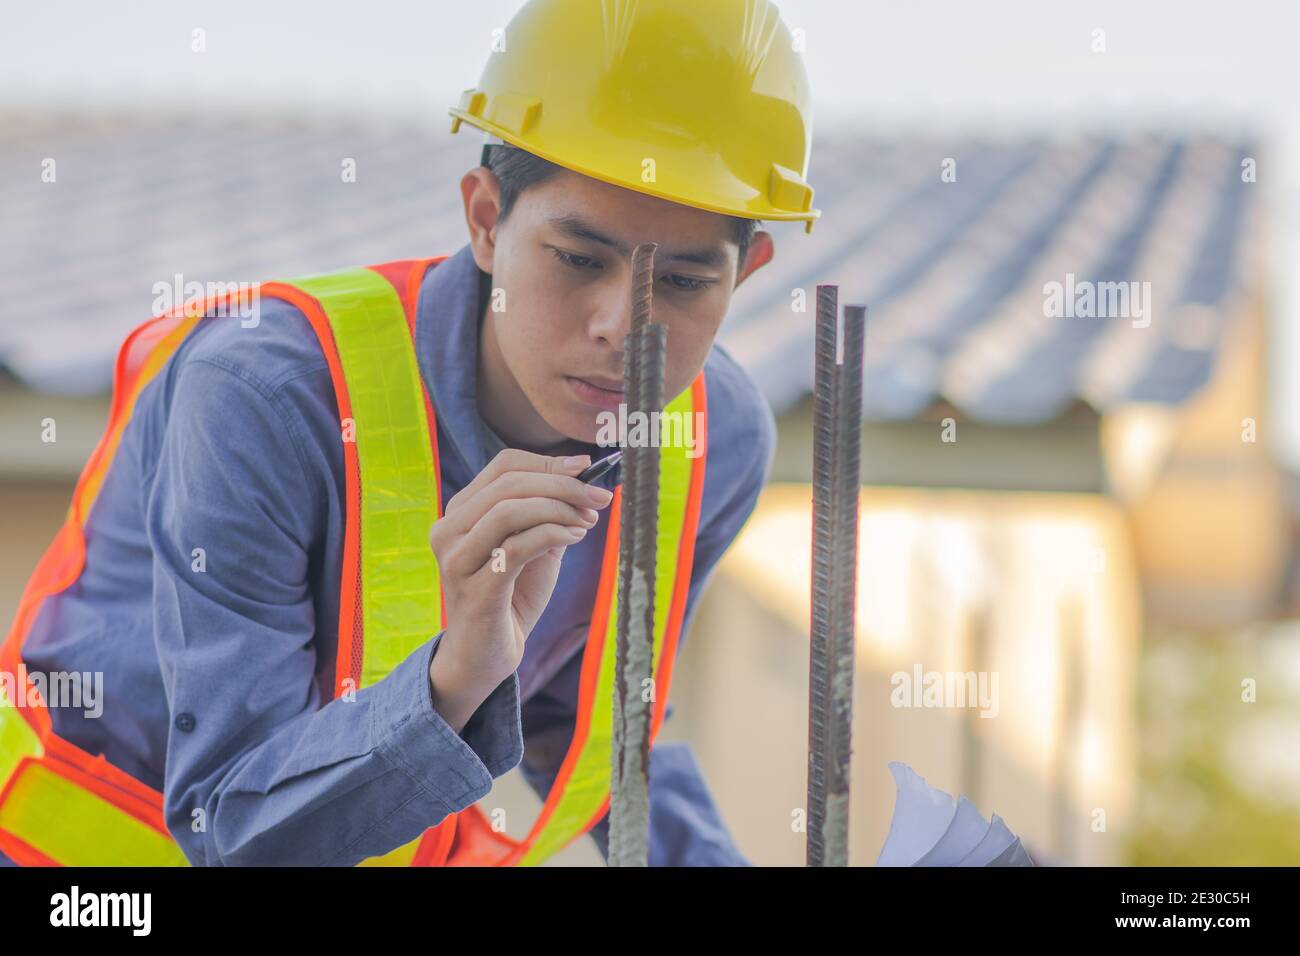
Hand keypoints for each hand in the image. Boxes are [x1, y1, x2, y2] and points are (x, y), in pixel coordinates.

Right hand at [427, 449, 613, 725]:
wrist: (487, 654)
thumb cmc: (511, 596)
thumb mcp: (532, 546)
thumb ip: (548, 513)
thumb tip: (583, 479)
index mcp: (460, 512)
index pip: (504, 467)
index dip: (548, 462)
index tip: (586, 467)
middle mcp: (449, 530)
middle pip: (509, 485)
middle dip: (562, 485)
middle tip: (599, 496)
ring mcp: (457, 560)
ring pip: (509, 511)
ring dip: (558, 509)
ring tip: (588, 520)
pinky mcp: (475, 588)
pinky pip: (517, 547)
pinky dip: (552, 535)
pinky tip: (575, 537)